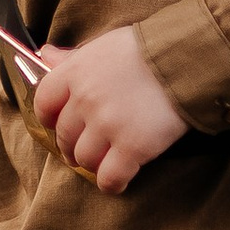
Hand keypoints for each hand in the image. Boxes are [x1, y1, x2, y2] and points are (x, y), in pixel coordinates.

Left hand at [30, 26, 188, 193]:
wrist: (186, 59)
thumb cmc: (146, 50)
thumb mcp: (105, 46)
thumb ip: (73, 58)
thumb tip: (45, 55)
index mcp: (75, 72)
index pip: (44, 103)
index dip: (50, 119)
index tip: (59, 125)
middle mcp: (85, 99)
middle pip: (65, 136)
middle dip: (72, 146)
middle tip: (85, 150)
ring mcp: (107, 125)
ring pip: (84, 159)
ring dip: (93, 164)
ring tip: (106, 161)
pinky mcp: (132, 147)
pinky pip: (109, 178)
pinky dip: (112, 183)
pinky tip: (119, 180)